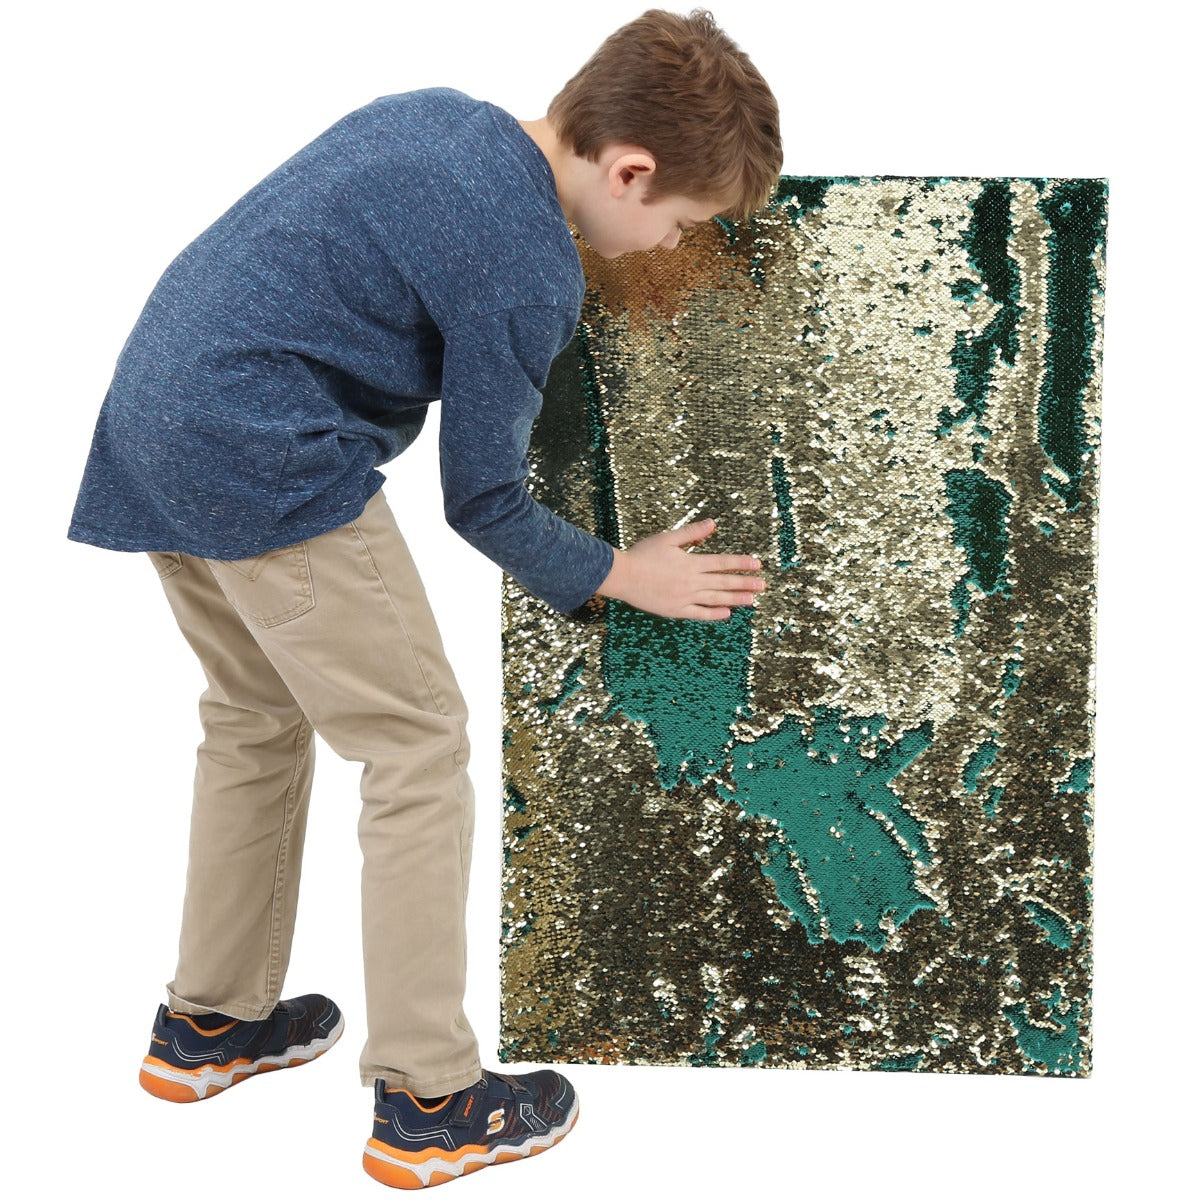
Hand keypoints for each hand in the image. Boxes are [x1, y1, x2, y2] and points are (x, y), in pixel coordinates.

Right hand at [595, 518, 764, 619]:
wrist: (623, 576)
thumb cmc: (642, 554)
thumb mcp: (667, 539)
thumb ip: (692, 533)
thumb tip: (713, 524)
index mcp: (690, 562)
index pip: (722, 562)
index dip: (741, 563)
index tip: (757, 564)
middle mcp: (691, 581)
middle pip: (723, 582)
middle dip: (745, 583)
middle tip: (763, 585)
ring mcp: (685, 597)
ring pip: (716, 599)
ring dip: (735, 599)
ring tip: (751, 600)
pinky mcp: (676, 610)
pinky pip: (700, 613)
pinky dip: (714, 613)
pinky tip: (727, 613)